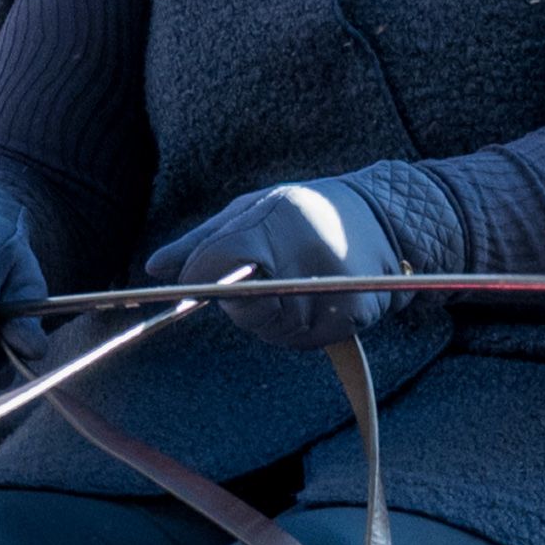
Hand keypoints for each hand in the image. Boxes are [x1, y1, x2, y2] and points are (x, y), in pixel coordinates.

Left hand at [146, 179, 402, 349]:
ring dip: (272, 313)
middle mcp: (303, 256)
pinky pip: (304, 337)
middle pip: (241, 307)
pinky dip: (302, 324)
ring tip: (296, 280)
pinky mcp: (352, 317)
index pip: (215, 266)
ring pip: (271, 328)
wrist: (389, 218)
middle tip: (268, 271)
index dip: (203, 277)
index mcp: (275, 220)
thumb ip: (202, 240)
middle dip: (243, 299)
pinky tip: (317, 297)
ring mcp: (329, 290)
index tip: (205, 275)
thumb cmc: (309, 210)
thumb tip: (155, 269)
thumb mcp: (253, 207)